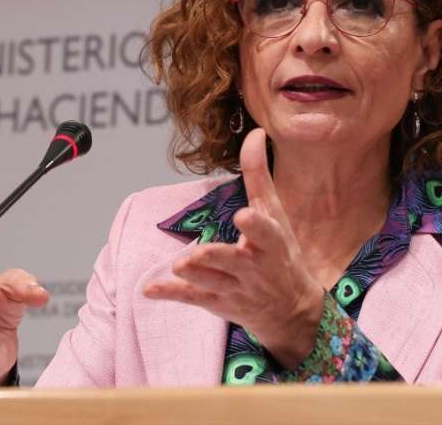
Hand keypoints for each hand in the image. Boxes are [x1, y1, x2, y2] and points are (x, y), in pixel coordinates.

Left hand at [143, 128, 323, 366]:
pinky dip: (171, 293)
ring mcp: (236, 287)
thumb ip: (259, 174)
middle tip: (199, 252)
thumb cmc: (280, 252)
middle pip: (234, 261)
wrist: (291, 309)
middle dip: (217, 256)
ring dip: (194, 274)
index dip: (254, 226)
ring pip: (212, 281)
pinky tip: (149, 289)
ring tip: (178, 265)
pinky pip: (193, 297)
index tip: (242, 216)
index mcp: (270, 242)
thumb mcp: (274, 213)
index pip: (266, 232)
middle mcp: (254, 266)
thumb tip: (255, 133)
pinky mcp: (219, 302)